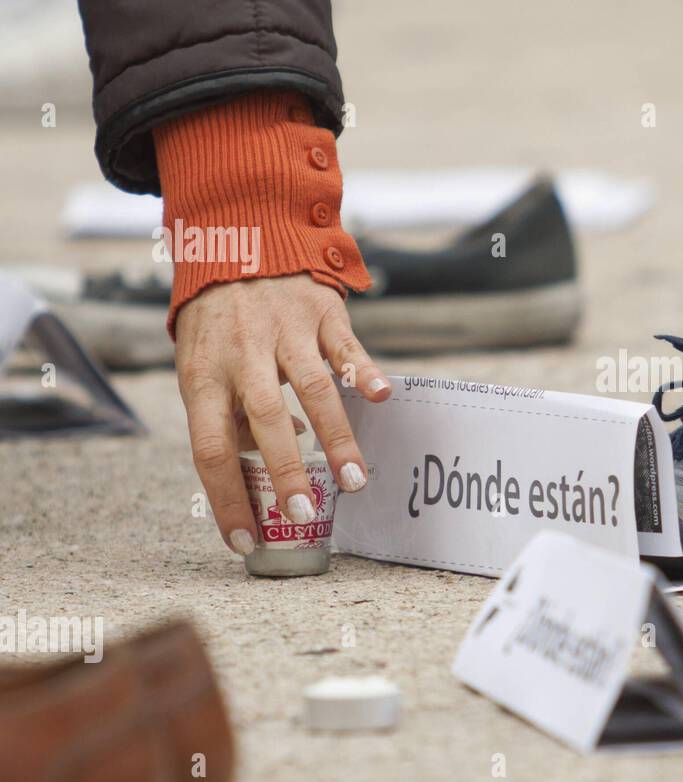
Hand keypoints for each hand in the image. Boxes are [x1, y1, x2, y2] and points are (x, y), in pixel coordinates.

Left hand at [174, 274, 390, 554]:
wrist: (240, 240)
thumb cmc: (222, 323)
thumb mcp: (204, 367)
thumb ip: (231, 414)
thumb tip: (277, 456)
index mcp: (204, 378)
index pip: (209, 450)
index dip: (226, 498)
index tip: (247, 540)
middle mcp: (242, 355)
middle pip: (264, 422)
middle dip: (285, 471)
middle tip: (306, 511)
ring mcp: (284, 332)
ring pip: (311, 389)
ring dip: (335, 437)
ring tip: (355, 479)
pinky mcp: (320, 314)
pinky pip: (344, 347)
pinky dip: (362, 371)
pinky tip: (380, 396)